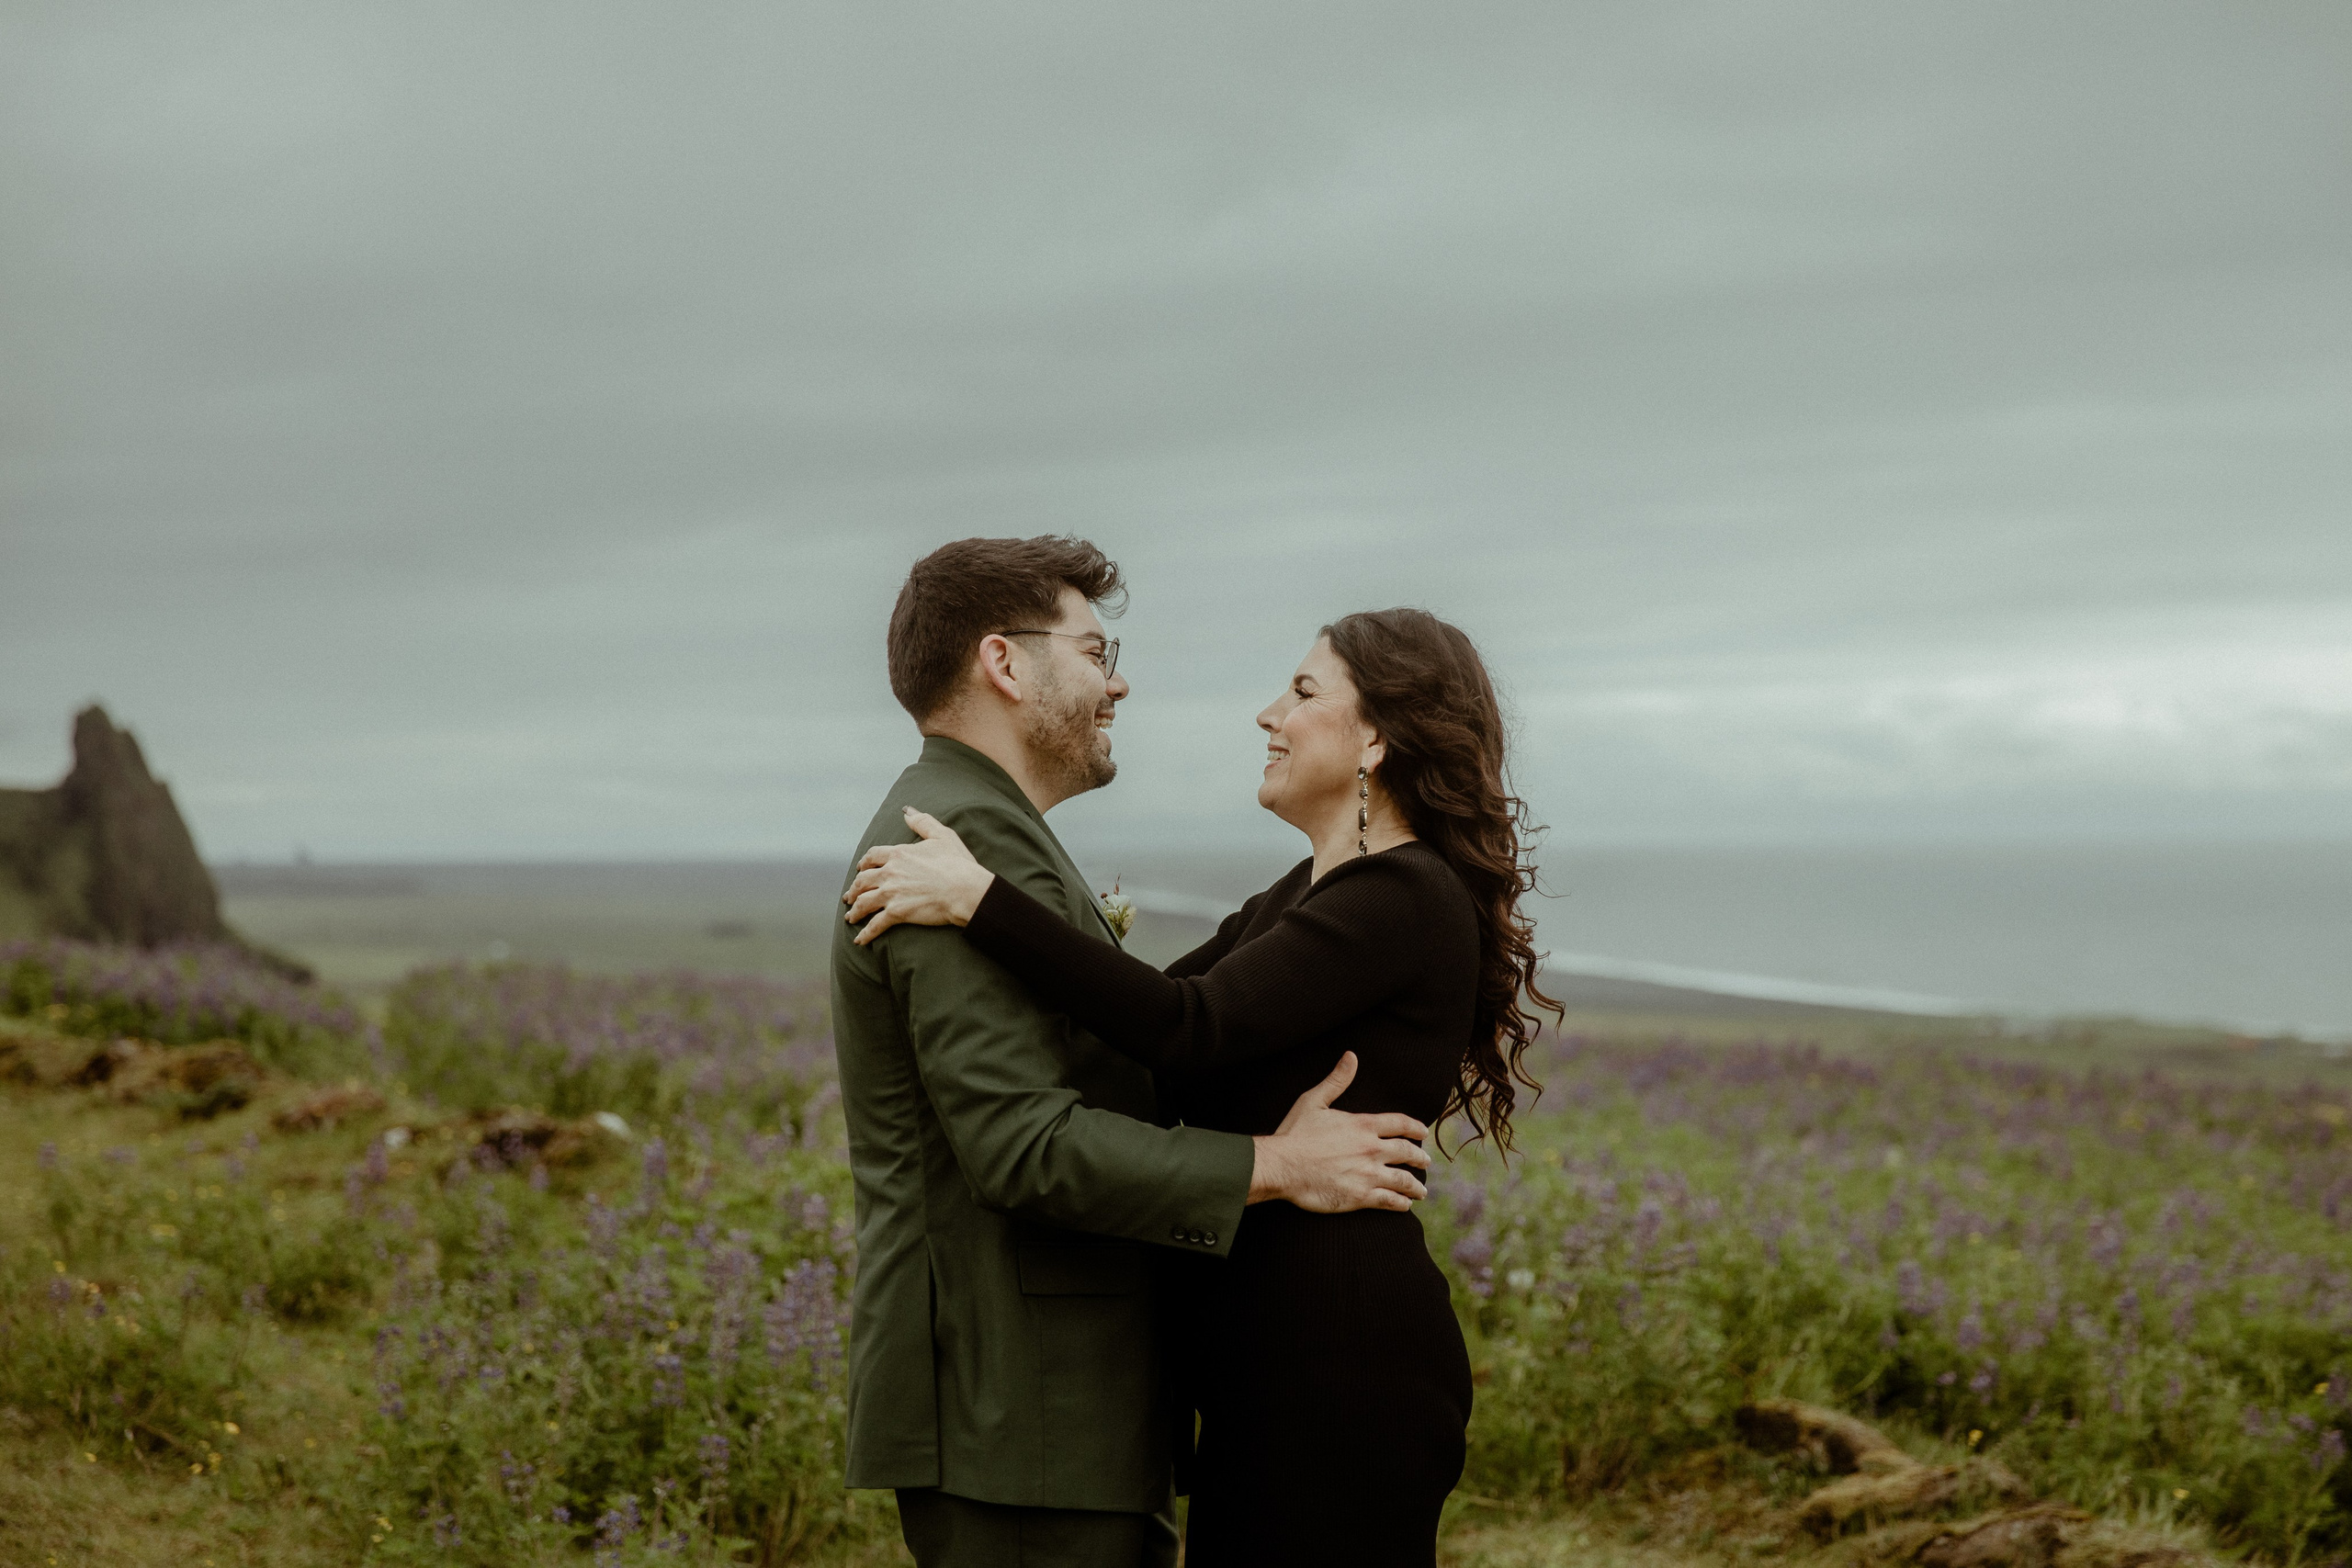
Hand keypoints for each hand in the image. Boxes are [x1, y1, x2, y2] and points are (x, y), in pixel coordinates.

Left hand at [844, 808, 997, 944]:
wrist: (965, 889)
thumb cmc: (958, 863)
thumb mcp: (942, 835)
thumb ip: (922, 822)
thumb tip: (906, 811)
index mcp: (899, 854)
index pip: (873, 857)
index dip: (864, 864)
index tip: (861, 869)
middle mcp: (890, 873)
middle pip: (862, 881)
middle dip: (854, 889)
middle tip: (849, 897)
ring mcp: (891, 893)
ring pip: (864, 902)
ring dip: (855, 911)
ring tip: (850, 918)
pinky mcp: (897, 913)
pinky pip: (875, 924)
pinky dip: (865, 934)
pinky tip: (859, 940)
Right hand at [1248, 1052, 1430, 1212]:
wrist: (1282, 1166)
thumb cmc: (1295, 1133)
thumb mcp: (1314, 1101)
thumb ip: (1336, 1081)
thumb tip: (1351, 1057)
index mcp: (1363, 1125)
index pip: (1401, 1124)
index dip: (1416, 1128)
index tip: (1423, 1133)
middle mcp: (1371, 1149)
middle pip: (1407, 1153)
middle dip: (1419, 1158)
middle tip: (1425, 1162)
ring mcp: (1368, 1174)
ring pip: (1403, 1180)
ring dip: (1415, 1186)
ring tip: (1420, 1191)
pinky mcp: (1361, 1197)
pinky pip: (1390, 1201)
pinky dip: (1401, 1203)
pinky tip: (1404, 1204)